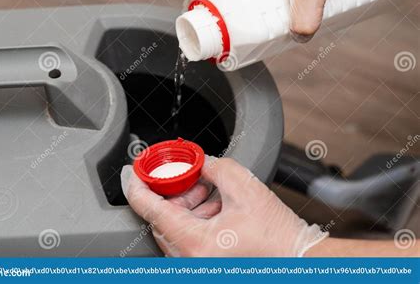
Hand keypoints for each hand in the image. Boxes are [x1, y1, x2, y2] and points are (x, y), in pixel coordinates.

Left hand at [121, 156, 326, 256]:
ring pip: (173, 230)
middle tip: (189, 176)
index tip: (132, 172)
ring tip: (211, 192)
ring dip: (187, 206)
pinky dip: (194, 220)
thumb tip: (198, 161)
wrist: (297, 260)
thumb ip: (213, 167)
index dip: (137, 186)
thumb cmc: (277, 235)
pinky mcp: (202, 266)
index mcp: (195, 243)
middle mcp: (189, 261)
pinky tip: (214, 207)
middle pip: (162, 219)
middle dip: (174, 193)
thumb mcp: (244, 188)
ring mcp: (194, 266)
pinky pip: (185, 240)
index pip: (151, 210)